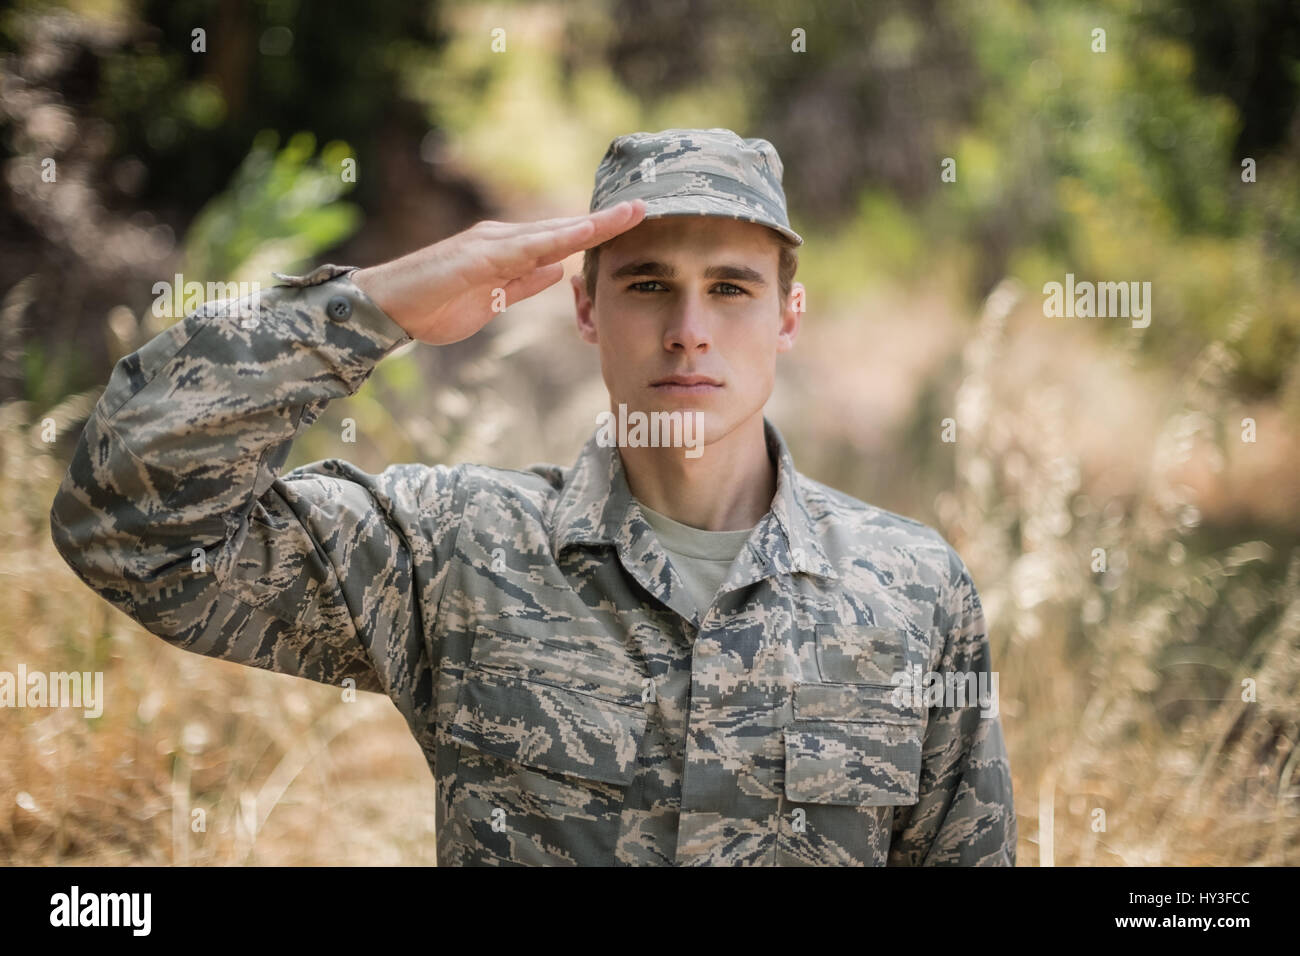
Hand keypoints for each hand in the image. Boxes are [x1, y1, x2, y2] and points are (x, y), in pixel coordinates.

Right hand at [351, 200, 646, 344]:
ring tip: (626, 215)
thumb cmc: (435, 305)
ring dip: (589, 224)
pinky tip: (579, 237)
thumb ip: (525, 284)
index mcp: (508, 252)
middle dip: (605, 220)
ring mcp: (489, 245)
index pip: (562, 240)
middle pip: (564, 228)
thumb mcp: (493, 301)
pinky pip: (522, 250)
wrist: (386, 307)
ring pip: (549, 233)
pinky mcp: (475, 258)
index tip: (633, 222)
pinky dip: (552, 242)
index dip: (598, 230)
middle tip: (645, 207)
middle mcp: (502, 239)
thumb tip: (559, 269)